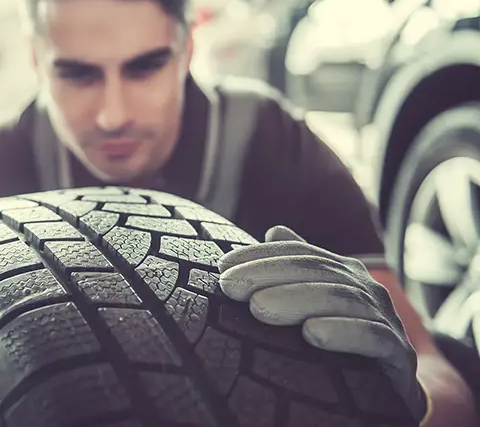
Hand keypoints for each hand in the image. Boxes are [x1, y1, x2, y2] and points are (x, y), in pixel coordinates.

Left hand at [218, 225, 426, 420]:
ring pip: (341, 299)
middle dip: (269, 275)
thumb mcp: (315, 304)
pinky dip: (343, 332)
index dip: (260, 256)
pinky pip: (374, 337)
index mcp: (345, 272)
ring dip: (297, 300)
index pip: (299, 255)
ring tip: (258, 308)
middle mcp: (368, 289)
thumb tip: (275, 230)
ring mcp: (387, 319)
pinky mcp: (400, 354)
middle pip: (317, 271)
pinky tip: (312, 334)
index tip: (222, 268)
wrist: (390, 393)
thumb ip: (298, 268)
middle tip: (230, 287)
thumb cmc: (340, 343)